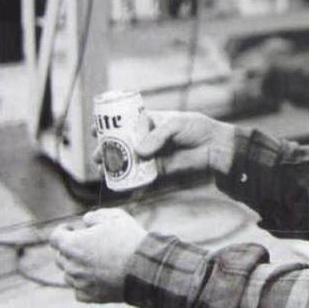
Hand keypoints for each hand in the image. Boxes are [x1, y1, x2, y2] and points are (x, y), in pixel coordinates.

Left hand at [49, 208, 147, 302]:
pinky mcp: (90, 296)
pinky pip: (79, 290)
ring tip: (94, 261)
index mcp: (72, 244)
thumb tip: (86, 220)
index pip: (54, 238)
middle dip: (70, 249)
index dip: (62, 231)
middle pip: (60, 256)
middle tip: (86, 244)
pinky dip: (84, 283)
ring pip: (69, 275)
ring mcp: (79, 283)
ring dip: (76, 267)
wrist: (144, 268)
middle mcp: (71, 265)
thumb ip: (95, 216)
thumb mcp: (114, 217)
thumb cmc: (128, 240)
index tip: (71, 229)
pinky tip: (96, 277)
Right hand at [94, 110, 235, 181]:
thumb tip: (139, 152)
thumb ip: (157, 136)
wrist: (214, 147)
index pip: (123, 123)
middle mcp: (146, 140)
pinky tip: (117, 184)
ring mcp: (151, 156)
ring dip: (113, 166)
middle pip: (120, 145)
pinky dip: (129, 182)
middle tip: (97, 156)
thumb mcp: (175, 125)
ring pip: (127, 162)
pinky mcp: (158, 171)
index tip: (94, 130)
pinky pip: (140, 178)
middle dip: (106, 150)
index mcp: (148, 123)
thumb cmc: (197, 128)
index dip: (108, 126)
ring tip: (102, 170)